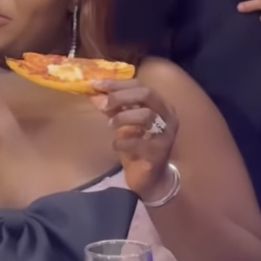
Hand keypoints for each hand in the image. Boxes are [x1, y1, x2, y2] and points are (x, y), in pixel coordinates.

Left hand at [91, 80, 177, 201]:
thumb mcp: (123, 122)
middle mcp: (167, 116)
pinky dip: (123, 141)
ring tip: (110, 125)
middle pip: (146, 95)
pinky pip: (139, 142)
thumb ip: (111, 107)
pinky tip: (115, 145)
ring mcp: (166, 134)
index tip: (95, 84)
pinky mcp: (159, 153)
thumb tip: (93, 92)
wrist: (150, 177)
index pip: (140, 85)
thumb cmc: (137, 145)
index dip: (117, 83)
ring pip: (146, 115)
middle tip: (103, 104)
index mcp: (159, 104)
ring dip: (122, 117)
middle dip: (121, 96)